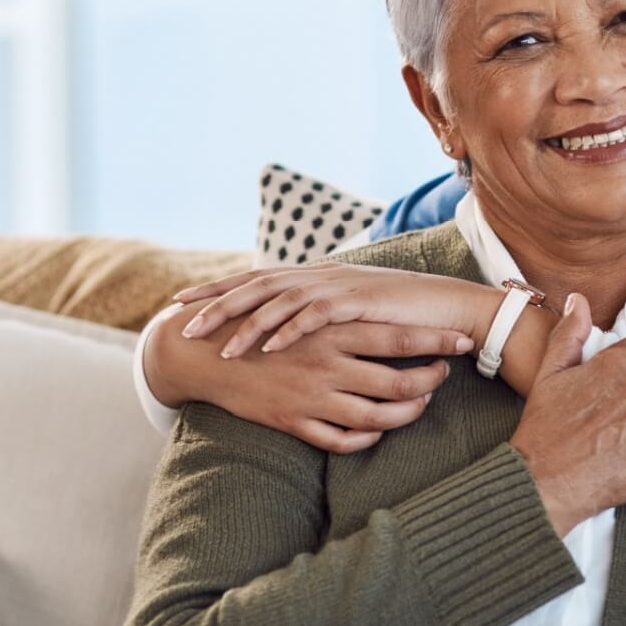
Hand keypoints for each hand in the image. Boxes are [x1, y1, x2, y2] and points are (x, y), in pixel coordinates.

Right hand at [146, 308, 474, 452]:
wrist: (206, 351)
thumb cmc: (262, 323)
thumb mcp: (302, 304)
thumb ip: (340, 303)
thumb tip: (378, 292)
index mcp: (333, 329)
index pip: (399, 336)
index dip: (437, 341)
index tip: (464, 341)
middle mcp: (328, 363)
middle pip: (398, 381)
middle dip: (431, 382)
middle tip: (444, 376)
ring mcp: (312, 396)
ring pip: (378, 416)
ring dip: (407, 413)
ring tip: (420, 402)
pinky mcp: (294, 421)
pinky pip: (342, 440)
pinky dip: (368, 437)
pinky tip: (378, 427)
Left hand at [173, 264, 498, 358]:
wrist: (443, 306)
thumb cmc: (399, 314)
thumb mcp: (350, 311)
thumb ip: (319, 311)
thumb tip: (288, 324)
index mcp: (313, 276)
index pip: (255, 279)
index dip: (218, 289)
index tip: (184, 302)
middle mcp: (318, 275)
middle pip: (255, 285)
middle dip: (216, 304)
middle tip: (182, 323)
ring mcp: (336, 286)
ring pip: (278, 301)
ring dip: (246, 325)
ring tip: (219, 349)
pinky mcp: (355, 302)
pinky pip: (313, 316)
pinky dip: (288, 331)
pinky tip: (266, 350)